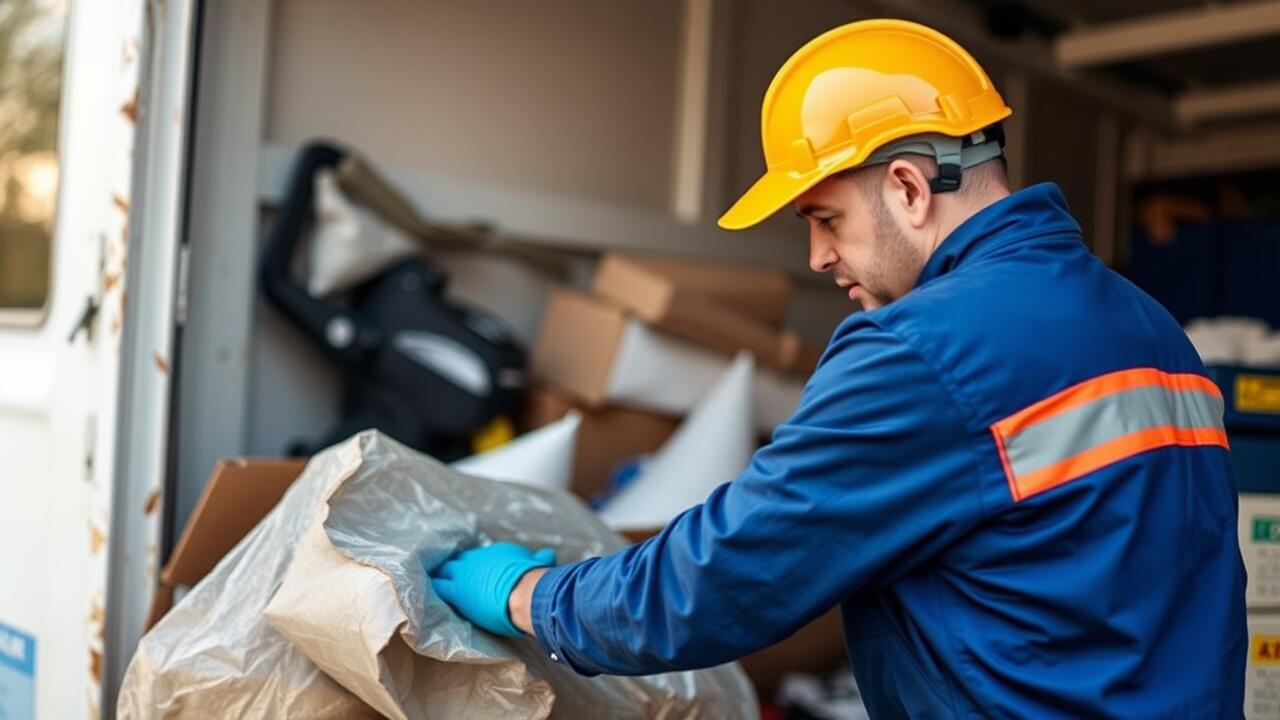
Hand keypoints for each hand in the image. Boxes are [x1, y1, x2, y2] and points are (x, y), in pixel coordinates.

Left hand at [429, 542, 555, 636]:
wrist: (525, 591)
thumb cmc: (535, 580)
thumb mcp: (538, 564)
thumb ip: (540, 559)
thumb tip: (549, 555)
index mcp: (494, 553)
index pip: (476, 557)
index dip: (470, 563)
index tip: (467, 567)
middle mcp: (478, 559)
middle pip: (456, 560)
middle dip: (448, 566)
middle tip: (438, 571)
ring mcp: (465, 574)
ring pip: (442, 571)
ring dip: (436, 575)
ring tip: (425, 579)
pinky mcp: (457, 591)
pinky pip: (437, 587)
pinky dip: (431, 588)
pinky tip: (421, 594)